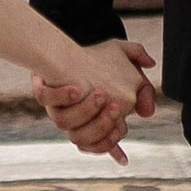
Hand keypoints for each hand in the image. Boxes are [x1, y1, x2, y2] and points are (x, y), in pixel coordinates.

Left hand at [34, 35, 157, 159]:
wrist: (68, 47)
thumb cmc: (100, 62)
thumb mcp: (129, 69)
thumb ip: (144, 89)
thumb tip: (147, 112)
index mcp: (91, 121)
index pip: (100, 142)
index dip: (109, 141)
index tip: (121, 127)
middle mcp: (72, 118)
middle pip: (81, 137)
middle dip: (100, 125)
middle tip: (115, 106)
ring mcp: (56, 105)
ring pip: (63, 121)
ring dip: (83, 111)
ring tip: (99, 93)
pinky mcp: (43, 88)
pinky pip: (44, 97)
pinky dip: (59, 95)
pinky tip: (76, 88)